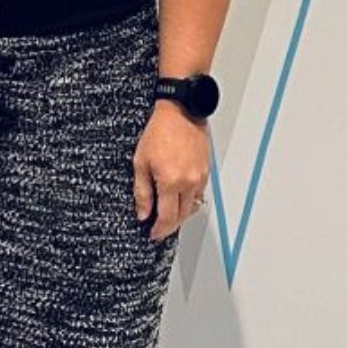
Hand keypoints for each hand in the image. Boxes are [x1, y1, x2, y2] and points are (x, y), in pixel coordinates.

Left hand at [133, 103, 209, 242]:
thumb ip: (142, 191)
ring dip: (180, 215)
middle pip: (182, 216)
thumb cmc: (159, 132)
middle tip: (158, 229)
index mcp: (171, 181)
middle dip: (169, 226)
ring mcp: (200, 178)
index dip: (159, 229)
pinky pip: (199, 195)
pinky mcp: (206, 172)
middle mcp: (189, 182)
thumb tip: (142, 213)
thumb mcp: (140, 162)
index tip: (152, 234)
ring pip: (192, 207)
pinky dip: (189, 202)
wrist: (181, 113)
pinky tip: (179, 200)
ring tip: (167, 217)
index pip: (167, 217)